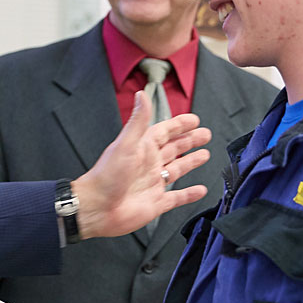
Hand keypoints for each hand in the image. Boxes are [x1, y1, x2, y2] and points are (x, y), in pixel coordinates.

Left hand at [72, 92, 211, 238]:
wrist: (97, 208)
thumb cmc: (106, 176)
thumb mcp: (126, 144)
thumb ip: (138, 121)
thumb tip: (141, 95)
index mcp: (142, 147)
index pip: (165, 131)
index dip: (179, 125)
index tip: (194, 119)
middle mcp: (148, 164)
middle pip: (174, 148)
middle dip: (190, 140)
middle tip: (205, 134)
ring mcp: (153, 183)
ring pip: (177, 169)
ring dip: (191, 162)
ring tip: (205, 154)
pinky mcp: (156, 203)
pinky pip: (177, 197)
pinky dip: (190, 194)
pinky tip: (200, 190)